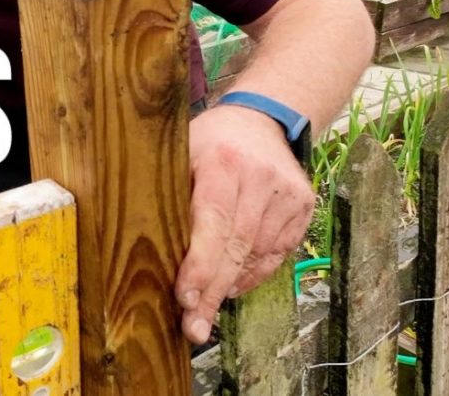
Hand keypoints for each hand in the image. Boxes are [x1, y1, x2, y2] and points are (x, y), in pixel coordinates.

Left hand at [175, 104, 314, 343]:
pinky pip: (276, 254)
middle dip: (211, 293)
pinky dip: (252, 274)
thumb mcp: (180, 153)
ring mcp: (288, 195)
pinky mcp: (304, 208)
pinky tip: (231, 284)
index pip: (214, 221)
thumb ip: (169, 193)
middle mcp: (262, 178)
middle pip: (236, 247)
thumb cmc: (209, 142)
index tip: (184, 297)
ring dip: (229, 286)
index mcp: (224, 162)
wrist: (262, 121)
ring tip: (204, 310)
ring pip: (257, 256)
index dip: (200, 264)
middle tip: (193, 328)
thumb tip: (144, 247)